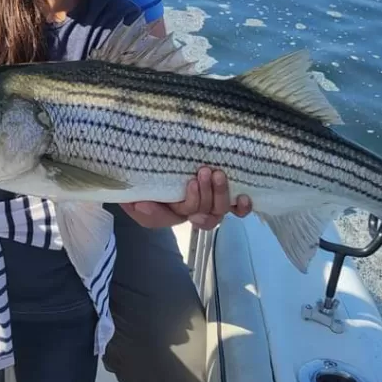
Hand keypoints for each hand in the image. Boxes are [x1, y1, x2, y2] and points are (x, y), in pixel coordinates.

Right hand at [121, 167, 252, 229]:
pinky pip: (236, 207)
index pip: (189, 213)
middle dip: (208, 194)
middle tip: (205, 171)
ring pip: (222, 207)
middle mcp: (197, 209)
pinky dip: (242, 207)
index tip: (191, 182)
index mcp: (178, 212)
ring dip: (221, 192)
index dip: (193, 201)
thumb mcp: (137, 202)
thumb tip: (144, 204)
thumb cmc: (143, 185)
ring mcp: (210, 200)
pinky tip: (245, 197)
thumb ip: (143, 209)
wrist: (143, 168)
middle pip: (210, 212)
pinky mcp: (221, 190)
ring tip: (217, 173)